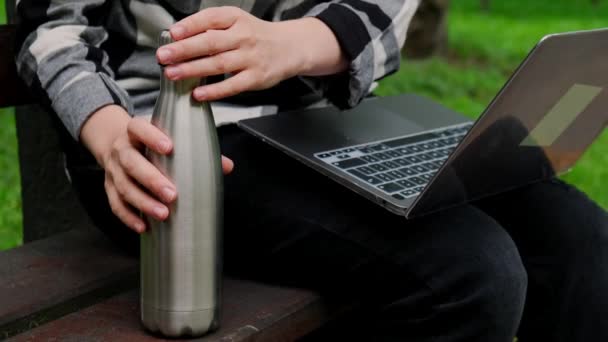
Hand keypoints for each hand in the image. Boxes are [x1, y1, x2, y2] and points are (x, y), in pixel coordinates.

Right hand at [81, 105, 233, 232]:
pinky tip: (144, 227)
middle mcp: (121, 149)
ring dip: (143, 202)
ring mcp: (113, 169)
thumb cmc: (151, 142)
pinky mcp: (109, 187)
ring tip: (163, 214)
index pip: (139, 128)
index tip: (169, 148)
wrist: (116, 143)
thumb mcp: (169, 137)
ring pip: (124, 186)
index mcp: (135, 131)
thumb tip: (226, 166)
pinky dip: (129, 217)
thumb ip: (197, 149)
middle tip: (172, 194)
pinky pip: (116, 204)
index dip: (152, 137)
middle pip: (131, 162)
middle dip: (151, 179)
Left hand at [156, 6, 347, 100]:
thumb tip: (179, 37)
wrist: (289, 47)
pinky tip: (198, 93)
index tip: (172, 33)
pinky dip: (214, 91)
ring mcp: (251, 58)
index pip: (210, 18)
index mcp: (236, 18)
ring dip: (193, 69)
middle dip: (184, 49)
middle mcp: (244, 36)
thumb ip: (211, 27)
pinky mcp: (256, 78)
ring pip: (218, 64)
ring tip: (173, 73)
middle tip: (164, 56)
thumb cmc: (256, 36)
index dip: (189, 26)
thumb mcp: (236, 21)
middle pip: (210, 42)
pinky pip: (232, 85)